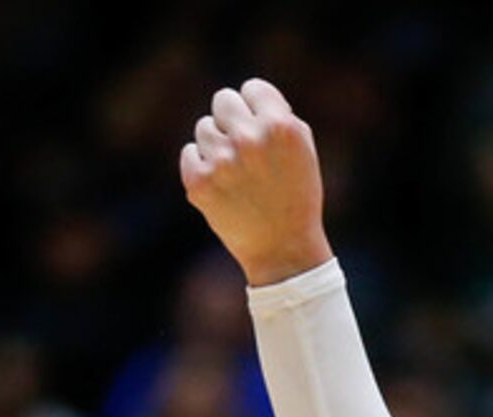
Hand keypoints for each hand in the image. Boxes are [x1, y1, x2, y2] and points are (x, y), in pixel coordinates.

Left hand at [178, 78, 332, 286]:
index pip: (252, 88)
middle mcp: (250, 139)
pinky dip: (202, 167)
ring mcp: (221, 161)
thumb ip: (277, 116)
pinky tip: (222, 186)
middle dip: (232, 120)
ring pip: (204, 127)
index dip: (257, 108)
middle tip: (245, 150)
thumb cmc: (296, 198)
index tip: (262, 129)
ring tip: (236, 173)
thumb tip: (246, 99)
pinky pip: (189, 153)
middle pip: (223, 100)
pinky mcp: (199, 182)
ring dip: (217, 145)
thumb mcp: (303, 151)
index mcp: (280, 127)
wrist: (284, 251)